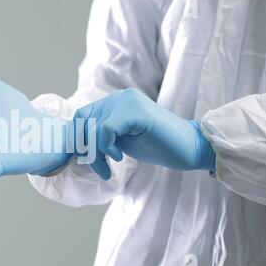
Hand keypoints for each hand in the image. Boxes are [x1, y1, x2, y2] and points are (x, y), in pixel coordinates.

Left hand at [74, 88, 215, 179]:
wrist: (189, 148)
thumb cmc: (156, 145)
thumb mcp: (120, 139)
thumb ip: (101, 136)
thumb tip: (75, 146)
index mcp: (114, 102)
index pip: (80, 116)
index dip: (76, 139)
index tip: (82, 160)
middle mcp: (119, 97)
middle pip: (83, 122)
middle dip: (84, 149)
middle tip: (97, 167)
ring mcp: (128, 101)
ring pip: (93, 128)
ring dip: (95, 154)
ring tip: (107, 168)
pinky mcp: (136, 112)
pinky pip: (106, 130)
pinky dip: (107, 148)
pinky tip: (119, 157)